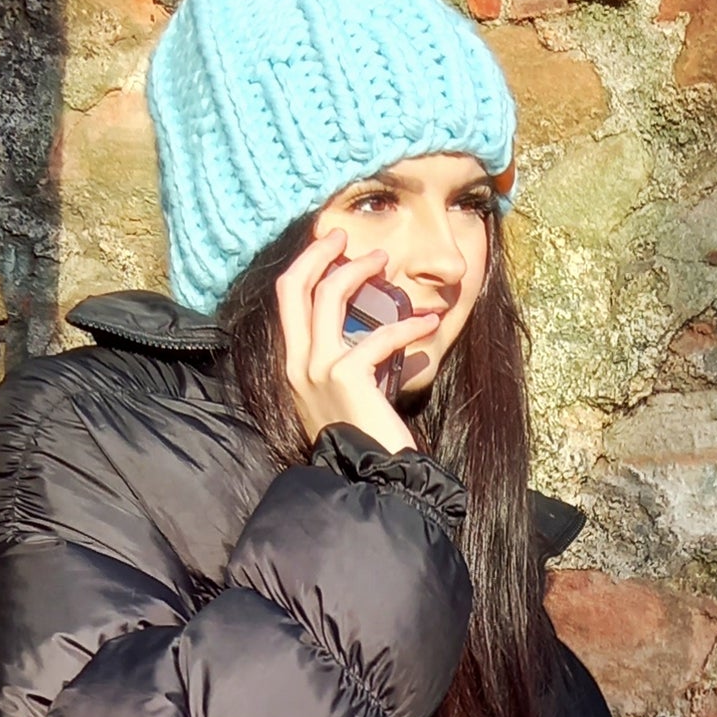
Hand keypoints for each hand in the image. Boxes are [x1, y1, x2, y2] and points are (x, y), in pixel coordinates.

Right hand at [276, 230, 441, 454]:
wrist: (370, 480)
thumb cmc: (365, 440)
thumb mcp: (346, 396)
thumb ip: (347, 362)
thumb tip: (372, 329)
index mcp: (293, 366)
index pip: (286, 302)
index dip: (305, 267)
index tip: (330, 246)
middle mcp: (296, 364)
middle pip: (294, 288)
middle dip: (319, 254)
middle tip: (346, 237)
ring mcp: (317, 370)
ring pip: (327, 297)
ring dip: (358, 272)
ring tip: (386, 262)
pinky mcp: (346, 378)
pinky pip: (376, 336)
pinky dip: (407, 325)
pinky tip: (430, 323)